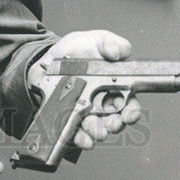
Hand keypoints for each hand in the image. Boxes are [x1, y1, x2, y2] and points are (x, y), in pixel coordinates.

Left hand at [28, 29, 142, 150]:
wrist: (47, 60)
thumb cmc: (74, 50)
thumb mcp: (94, 40)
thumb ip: (109, 42)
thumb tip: (117, 52)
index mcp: (114, 87)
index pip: (129, 104)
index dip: (132, 111)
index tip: (129, 115)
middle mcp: (102, 104)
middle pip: (114, 121)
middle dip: (115, 124)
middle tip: (112, 123)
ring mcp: (85, 114)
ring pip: (96, 130)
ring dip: (97, 132)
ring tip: (94, 130)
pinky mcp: (68, 120)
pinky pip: (76, 134)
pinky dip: (81, 139)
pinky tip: (82, 138)